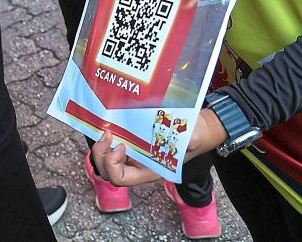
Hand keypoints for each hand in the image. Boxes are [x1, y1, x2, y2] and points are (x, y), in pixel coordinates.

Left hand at [90, 108, 226, 187]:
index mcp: (149, 170)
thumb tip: (182, 138)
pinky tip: (110, 123)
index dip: (113, 165)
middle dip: (101, 155)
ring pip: (106, 159)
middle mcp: (138, 164)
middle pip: (107, 171)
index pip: (120, 179)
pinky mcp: (133, 140)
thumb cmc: (196, 135)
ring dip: (101, 146)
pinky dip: (107, 137)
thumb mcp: (191, 138)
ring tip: (107, 130)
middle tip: (107, 134)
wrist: (200, 126)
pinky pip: (113, 144)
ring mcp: (134, 153)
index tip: (121, 145)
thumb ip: (184, 141)